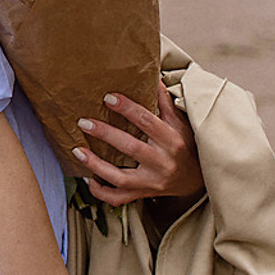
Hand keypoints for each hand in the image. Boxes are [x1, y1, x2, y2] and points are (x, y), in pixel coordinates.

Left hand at [72, 80, 203, 206]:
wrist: (197, 179)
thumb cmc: (186, 145)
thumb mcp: (180, 122)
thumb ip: (165, 101)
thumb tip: (153, 76)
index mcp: (172, 140)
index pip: (147, 121)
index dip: (127, 108)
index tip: (108, 97)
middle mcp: (162, 163)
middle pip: (130, 148)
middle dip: (105, 134)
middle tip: (84, 122)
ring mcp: (152, 182)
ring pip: (120, 178)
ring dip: (96, 165)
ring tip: (77, 150)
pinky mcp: (144, 194)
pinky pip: (119, 198)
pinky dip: (102, 192)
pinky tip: (88, 179)